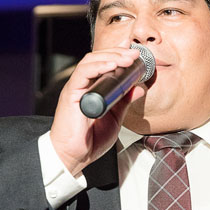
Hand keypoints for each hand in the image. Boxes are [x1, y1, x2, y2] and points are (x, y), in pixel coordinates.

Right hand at [48, 47, 146, 175]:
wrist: (74, 157)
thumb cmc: (89, 141)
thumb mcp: (115, 118)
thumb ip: (124, 102)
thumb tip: (138, 89)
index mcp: (92, 90)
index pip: (103, 64)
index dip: (117, 54)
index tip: (133, 52)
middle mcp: (83, 86)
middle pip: (97, 59)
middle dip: (117, 53)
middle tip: (134, 54)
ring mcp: (76, 89)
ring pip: (90, 62)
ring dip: (110, 57)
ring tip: (127, 58)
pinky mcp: (71, 94)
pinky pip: (82, 74)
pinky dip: (97, 66)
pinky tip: (112, 65)